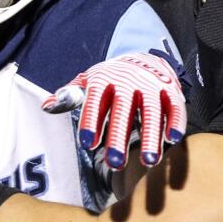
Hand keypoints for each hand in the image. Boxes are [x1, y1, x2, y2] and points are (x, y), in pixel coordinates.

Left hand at [42, 51, 186, 169]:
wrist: (143, 57)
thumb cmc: (109, 79)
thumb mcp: (87, 81)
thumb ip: (69, 95)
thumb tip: (47, 106)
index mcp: (103, 80)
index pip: (94, 102)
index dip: (91, 122)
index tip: (87, 144)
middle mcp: (128, 82)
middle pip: (123, 111)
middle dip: (119, 137)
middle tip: (114, 163)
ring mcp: (151, 86)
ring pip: (151, 111)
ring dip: (151, 136)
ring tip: (149, 161)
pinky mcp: (170, 91)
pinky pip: (174, 106)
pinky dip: (176, 121)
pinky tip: (172, 140)